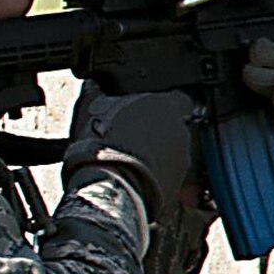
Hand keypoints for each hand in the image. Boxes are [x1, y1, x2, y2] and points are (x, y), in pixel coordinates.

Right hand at [62, 88, 198, 222]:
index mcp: (165, 107)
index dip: (162, 105)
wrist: (108, 185)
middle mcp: (180, 132)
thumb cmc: (102, 144)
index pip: (178, 99)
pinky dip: (154, 176)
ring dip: (156, 155)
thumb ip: (98, 94)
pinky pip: (167, 176)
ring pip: (172, 153)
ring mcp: (181, 160)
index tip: (145, 112)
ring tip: (129, 160)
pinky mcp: (177, 185)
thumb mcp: (91, 108)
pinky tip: (132, 176)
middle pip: (174, 128)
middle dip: (156, 132)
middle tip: (131, 137)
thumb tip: (94, 88)